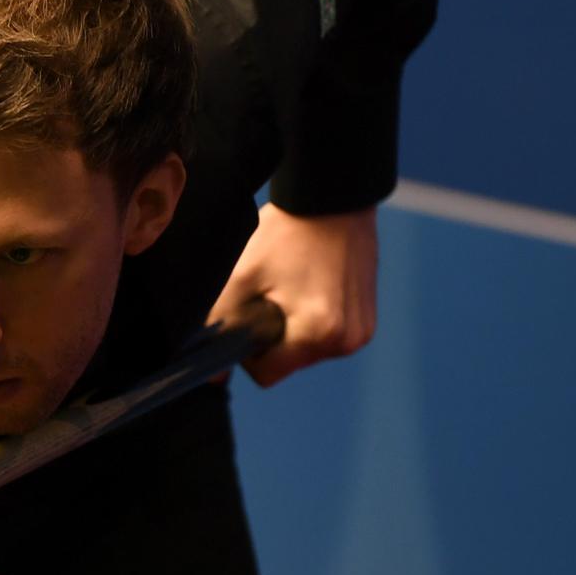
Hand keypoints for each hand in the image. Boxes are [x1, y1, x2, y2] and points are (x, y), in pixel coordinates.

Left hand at [209, 203, 378, 387]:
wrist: (332, 199)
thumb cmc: (284, 235)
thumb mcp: (242, 279)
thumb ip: (220, 326)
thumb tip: (209, 374)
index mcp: (318, 334)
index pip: (266, 374)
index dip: (246, 351)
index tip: (247, 316)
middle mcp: (347, 342)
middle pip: (287, 364)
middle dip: (270, 339)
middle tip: (270, 294)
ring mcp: (362, 333)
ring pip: (305, 352)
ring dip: (290, 330)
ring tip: (291, 287)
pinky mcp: (367, 322)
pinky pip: (326, 338)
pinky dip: (310, 321)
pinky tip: (309, 287)